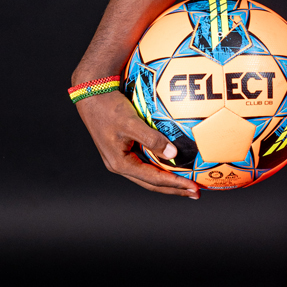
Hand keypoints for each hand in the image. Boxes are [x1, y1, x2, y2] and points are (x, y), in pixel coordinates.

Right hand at [74, 89, 199, 198]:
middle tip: (196, 193)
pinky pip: (146, 163)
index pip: (153, 179)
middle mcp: (120, 165)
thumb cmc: (108, 106)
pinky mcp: (124, 149)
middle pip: (151, 183)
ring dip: (168, 180)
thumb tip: (173, 154)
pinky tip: (173, 165)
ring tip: (187, 184)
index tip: (193, 188)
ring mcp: (121, 158)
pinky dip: (161, 166)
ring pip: (149, 175)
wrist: (91, 93)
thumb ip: (152, 139)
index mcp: (120, 163)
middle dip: (174, 189)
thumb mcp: (131, 122)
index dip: (175, 185)